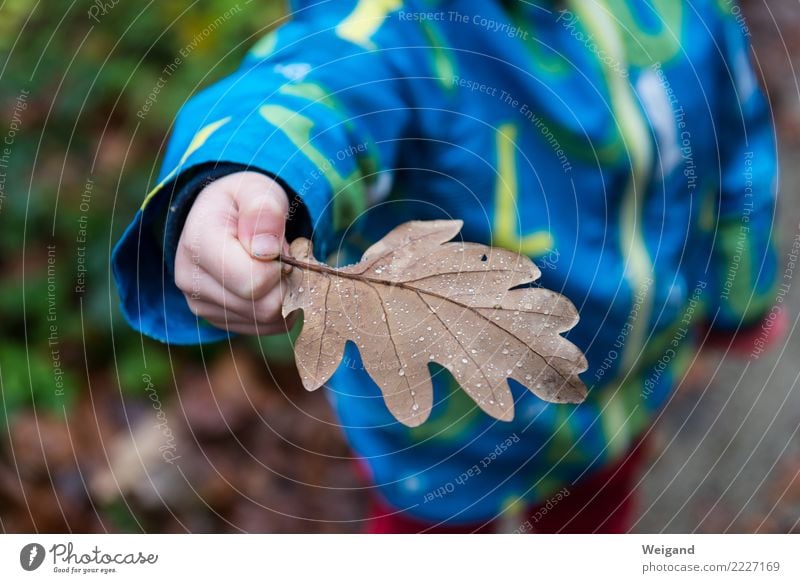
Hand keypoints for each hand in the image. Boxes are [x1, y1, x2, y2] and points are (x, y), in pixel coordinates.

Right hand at [175, 171, 293, 334]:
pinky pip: (268, 327)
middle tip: (282, 255)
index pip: (252, 281)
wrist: (220, 217)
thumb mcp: (256, 188)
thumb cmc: (242, 201)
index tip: (280, 245)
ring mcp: (203, 305)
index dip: (280, 266)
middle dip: (285, 281)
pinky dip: (281, 307)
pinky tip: (271, 282)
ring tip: (273, 265)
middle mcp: (192, 281)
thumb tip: (266, 250)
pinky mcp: (219, 321)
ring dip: (284, 293)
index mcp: (198, 244)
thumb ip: (263, 210)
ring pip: (267, 320)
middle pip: (263, 306)